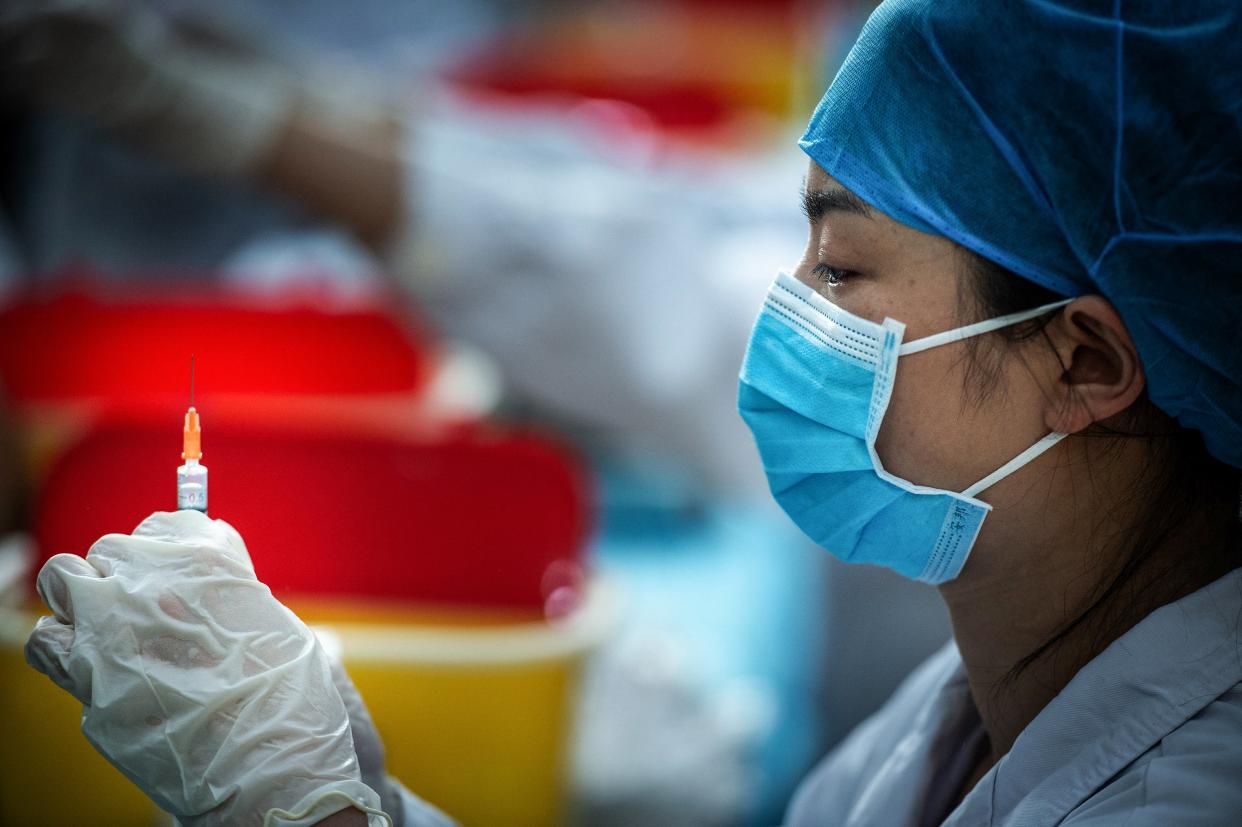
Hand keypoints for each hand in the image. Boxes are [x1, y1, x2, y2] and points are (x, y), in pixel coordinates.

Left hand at [24, 510, 389, 826]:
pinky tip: (89, 663)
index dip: (168, 549)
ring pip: (64, 578)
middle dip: (122, 575)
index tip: (175, 574)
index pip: (168, 522)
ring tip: (106, 630)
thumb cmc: (285, 701)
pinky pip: (47, 639)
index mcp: (210, 557)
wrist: (268, 768)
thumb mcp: (273, 624)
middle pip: (111, 548)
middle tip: (143, 611)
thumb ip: (228, 593)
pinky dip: (61, 646)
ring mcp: (112, 622)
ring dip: (81, 598)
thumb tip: (197, 590)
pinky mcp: (85, 674)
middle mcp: (153, 578)